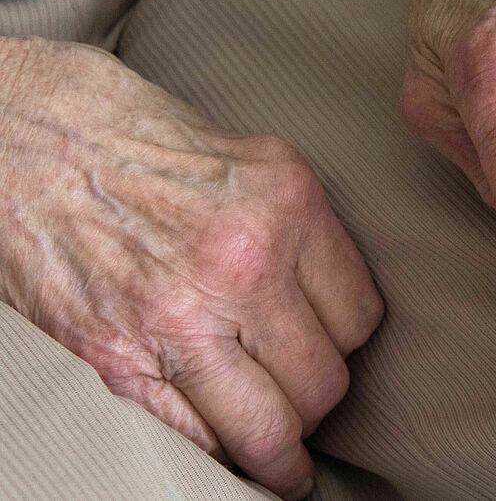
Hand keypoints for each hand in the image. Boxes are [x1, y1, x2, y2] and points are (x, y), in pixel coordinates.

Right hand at [0, 38, 383, 498]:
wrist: (24, 133)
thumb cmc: (133, 136)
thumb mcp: (250, 159)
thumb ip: (298, 230)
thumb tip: (327, 299)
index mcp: (286, 206)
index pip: (359, 316)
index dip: (345, 341)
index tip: (332, 348)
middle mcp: (241, 266)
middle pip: (323, 382)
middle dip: (318, 399)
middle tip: (305, 398)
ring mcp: (176, 320)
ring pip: (270, 431)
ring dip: (282, 455)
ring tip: (286, 464)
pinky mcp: (112, 360)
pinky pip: (192, 439)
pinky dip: (214, 453)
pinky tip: (224, 450)